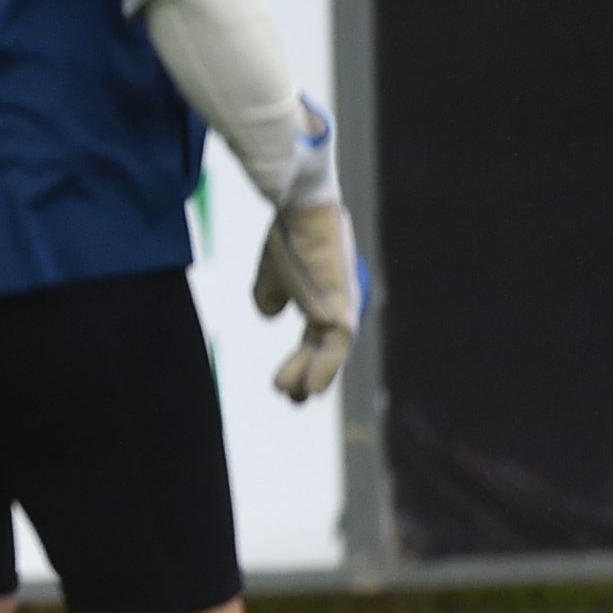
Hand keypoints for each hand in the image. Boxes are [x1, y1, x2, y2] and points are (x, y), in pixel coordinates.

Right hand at [253, 199, 356, 401]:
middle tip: (292, 400)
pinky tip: (308, 390)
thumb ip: (269, 296)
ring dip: (307, 376)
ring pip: (327, 354)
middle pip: (323, 350)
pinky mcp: (342, 312)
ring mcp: (343, 310)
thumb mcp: (270, 273)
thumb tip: (270, 314)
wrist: (301, 213)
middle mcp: (339, 307)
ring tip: (291, 397)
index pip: (315, 338)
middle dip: (306, 375)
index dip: (300, 361)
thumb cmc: (287, 238)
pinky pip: (334, 349)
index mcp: (323, 298)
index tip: (283, 385)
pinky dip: (321, 371)